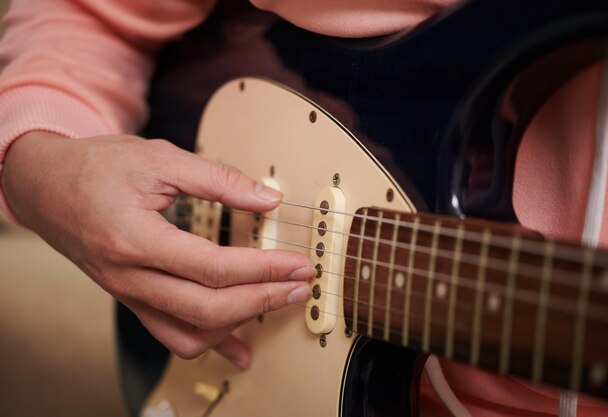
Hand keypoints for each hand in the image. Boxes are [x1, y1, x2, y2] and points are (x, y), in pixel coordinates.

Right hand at [1, 132, 313, 367]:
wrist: (44, 185)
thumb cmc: (95, 167)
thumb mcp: (159, 158)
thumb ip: (217, 178)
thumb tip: (266, 198)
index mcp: (135, 239)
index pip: (213, 267)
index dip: (264, 268)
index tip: (296, 263)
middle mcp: (130, 276)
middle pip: (207, 309)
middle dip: (262, 299)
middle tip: (298, 285)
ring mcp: (129, 293)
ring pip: (189, 334)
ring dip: (237, 326)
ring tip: (273, 305)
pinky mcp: (131, 298)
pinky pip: (170, 334)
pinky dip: (208, 343)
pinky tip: (237, 349)